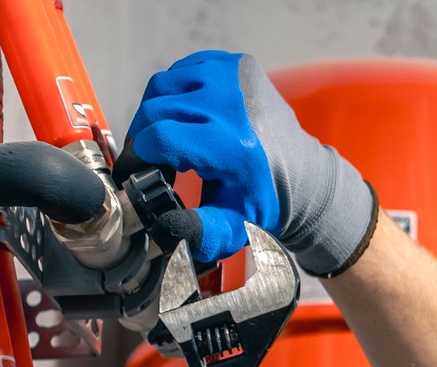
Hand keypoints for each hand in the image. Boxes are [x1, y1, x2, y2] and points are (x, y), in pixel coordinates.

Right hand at [123, 50, 376, 273]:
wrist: (300, 174)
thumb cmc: (262, 200)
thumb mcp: (234, 226)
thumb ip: (201, 232)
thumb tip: (167, 227)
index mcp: (233, 145)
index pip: (161, 137)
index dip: (138, 156)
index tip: (136, 172)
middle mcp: (233, 102)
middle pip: (156, 109)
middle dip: (143, 137)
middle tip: (149, 160)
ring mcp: (234, 76)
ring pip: (163, 85)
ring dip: (154, 112)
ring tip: (164, 139)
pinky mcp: (234, 63)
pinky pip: (182, 70)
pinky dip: (174, 92)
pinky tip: (183, 116)